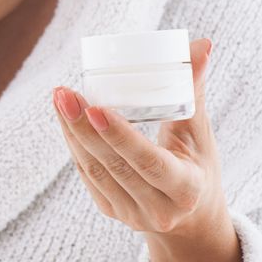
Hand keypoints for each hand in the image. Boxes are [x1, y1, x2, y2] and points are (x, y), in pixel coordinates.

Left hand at [51, 38, 229, 239]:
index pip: (149, 162)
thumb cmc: (199, 165)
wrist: (193, 217)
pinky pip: (87, 176)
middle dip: (83, 127)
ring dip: (72, 133)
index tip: (95, 107)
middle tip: (65, 93)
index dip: (120, 136)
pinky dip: (74, 145)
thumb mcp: (200, 132)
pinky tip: (64, 119)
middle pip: (113, 165)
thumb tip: (201, 44)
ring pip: (94, 171)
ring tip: (60, 99)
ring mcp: (131, 215)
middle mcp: (158, 210)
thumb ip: (193, 90)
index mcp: (186, 190)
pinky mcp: (111, 212)